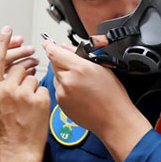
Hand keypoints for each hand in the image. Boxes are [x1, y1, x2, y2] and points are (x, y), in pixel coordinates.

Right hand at [0, 26, 50, 159]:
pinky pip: (43, 89)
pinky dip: (42, 97)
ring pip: (33, 78)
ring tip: (30, 104)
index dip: (2, 42)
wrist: (17, 151)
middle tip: (31, 72)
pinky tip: (37, 110)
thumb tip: (2, 75)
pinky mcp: (39, 100)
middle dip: (25, 71)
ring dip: (33, 87)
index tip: (7, 30)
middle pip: (18, 68)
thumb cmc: (3, 133)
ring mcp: (23, 94)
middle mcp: (6, 89)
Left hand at [43, 41, 150, 161]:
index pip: (55, 52)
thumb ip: (80, 54)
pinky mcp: (60, 103)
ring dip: (63, 76)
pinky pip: (58, 90)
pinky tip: (79, 93)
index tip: (47, 42)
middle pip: (54, 64)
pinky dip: (64, 88)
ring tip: (81, 84)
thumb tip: (65, 47)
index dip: (49, 45)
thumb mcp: (102, 67)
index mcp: (80, 68)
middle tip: (76, 67)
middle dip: (61, 62)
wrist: (113, 119)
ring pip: (55, 77)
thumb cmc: (112, 95)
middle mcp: (68, 81)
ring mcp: (62, 93)